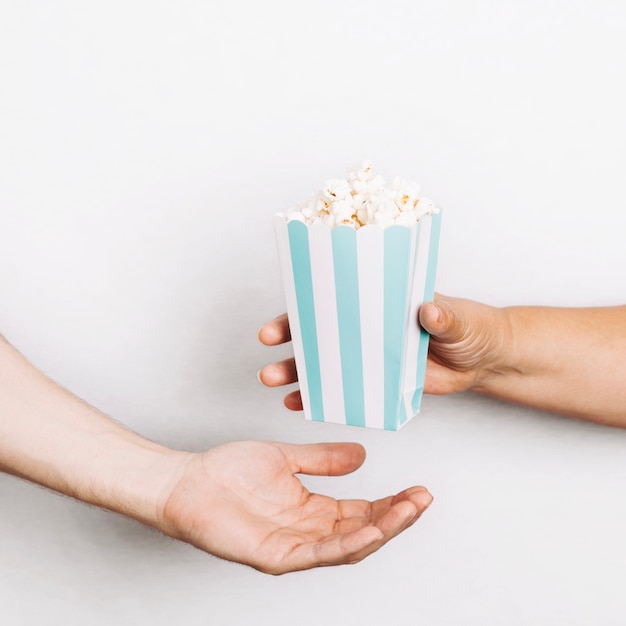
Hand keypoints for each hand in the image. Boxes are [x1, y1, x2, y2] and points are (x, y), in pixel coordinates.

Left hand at [158, 441, 431, 574]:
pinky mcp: (274, 557)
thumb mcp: (285, 458)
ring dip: (380, 531)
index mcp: (311, 510)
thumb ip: (322, 460)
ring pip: (346, 547)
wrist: (186, 481)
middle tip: (422, 500)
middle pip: (362, 531)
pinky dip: (346, 544)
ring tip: (407, 512)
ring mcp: (292, 548)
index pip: (361, 511)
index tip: (417, 489)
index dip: (391, 503)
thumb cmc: (227, 472)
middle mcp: (307, 532)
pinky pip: (316, 554)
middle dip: (395, 518)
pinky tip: (369, 531)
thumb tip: (361, 455)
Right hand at [257, 295, 508, 404]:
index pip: (337, 299)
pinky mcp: (380, 381)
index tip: (280, 320)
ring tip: (273, 381)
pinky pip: (345, 388)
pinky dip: (321, 396)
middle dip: (290, 341)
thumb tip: (428, 311)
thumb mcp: (460, 319)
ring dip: (297, 371)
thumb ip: (444, 316)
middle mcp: (370, 325)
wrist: (485, 360)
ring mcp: (372, 354)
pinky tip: (299, 403)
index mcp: (383, 301)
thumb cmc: (473, 328)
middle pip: (321, 331)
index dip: (306, 307)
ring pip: (326, 361)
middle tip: (267, 352)